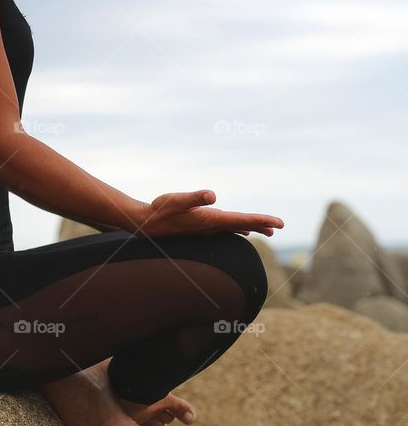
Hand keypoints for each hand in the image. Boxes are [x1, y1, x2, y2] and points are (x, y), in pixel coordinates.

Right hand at [132, 189, 283, 238]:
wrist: (146, 224)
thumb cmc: (159, 211)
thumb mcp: (176, 200)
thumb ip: (194, 197)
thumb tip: (213, 195)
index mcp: (210, 220)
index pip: (242, 221)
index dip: (261, 221)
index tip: (279, 223)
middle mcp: (212, 227)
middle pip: (243, 226)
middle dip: (262, 225)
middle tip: (280, 226)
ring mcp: (207, 229)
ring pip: (235, 228)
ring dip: (252, 228)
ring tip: (268, 230)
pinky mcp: (201, 227)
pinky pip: (226, 228)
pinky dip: (238, 227)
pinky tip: (241, 230)